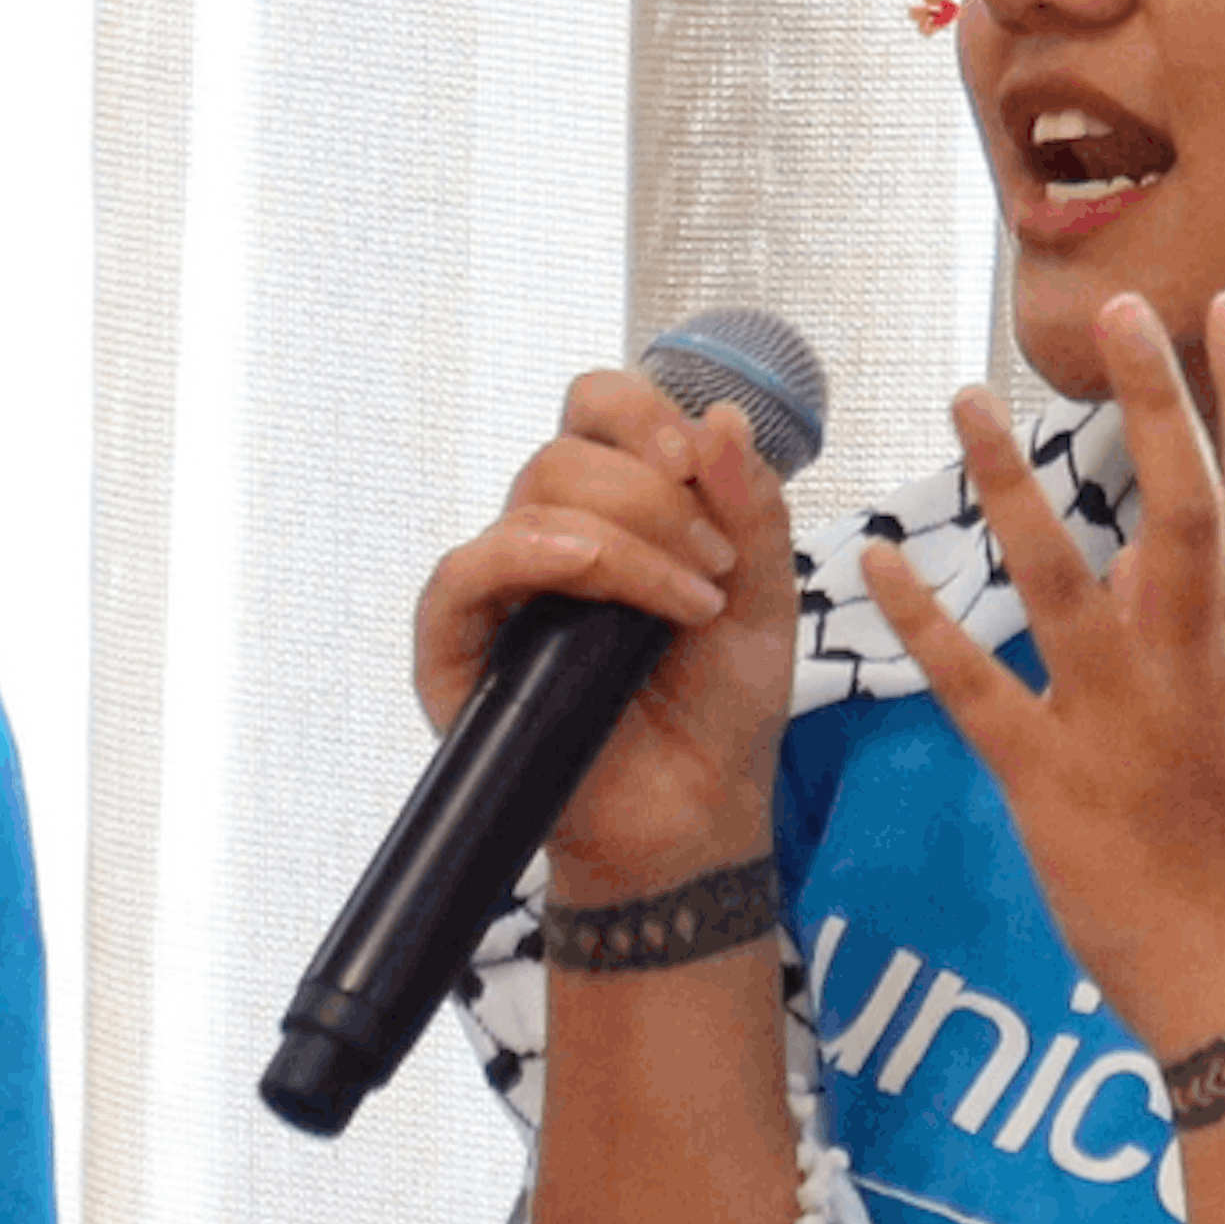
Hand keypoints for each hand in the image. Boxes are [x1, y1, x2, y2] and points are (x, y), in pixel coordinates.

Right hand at [411, 368, 800, 897]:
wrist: (697, 814)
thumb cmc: (720, 710)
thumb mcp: (764, 598)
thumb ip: (751, 508)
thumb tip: (723, 417)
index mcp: (614, 507)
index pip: (597, 409)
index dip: (642, 414)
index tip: (696, 462)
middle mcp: (547, 537)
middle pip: (567, 454)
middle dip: (657, 498)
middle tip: (716, 567)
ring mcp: (501, 592)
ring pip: (532, 503)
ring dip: (628, 541)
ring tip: (692, 604)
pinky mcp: (459, 651)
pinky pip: (462, 573)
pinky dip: (526, 556)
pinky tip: (583, 572)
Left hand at [861, 289, 1224, 1059]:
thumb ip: (1214, 648)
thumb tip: (1173, 580)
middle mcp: (1193, 666)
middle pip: (1185, 506)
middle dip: (1157, 401)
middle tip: (1120, 302)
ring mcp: (1122, 720)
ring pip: (1064, 579)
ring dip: (1011, 486)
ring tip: (960, 400)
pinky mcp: (1054, 783)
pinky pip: (975, 690)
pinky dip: (920, 624)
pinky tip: (868, 563)